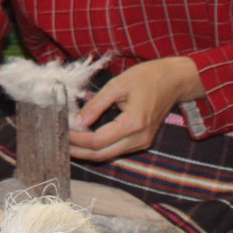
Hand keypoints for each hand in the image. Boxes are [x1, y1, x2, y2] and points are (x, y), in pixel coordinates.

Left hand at [69, 56, 203, 162]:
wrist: (173, 80)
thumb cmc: (146, 77)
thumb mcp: (116, 85)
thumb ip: (96, 105)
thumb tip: (77, 122)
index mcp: (133, 123)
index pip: (97, 140)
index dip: (77, 139)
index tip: (61, 131)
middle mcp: (139, 138)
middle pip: (102, 154)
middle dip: (79, 152)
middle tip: (59, 143)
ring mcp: (143, 142)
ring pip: (109, 154)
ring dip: (88, 151)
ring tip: (69, 142)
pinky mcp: (143, 141)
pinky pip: (117, 149)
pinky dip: (100, 147)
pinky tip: (86, 139)